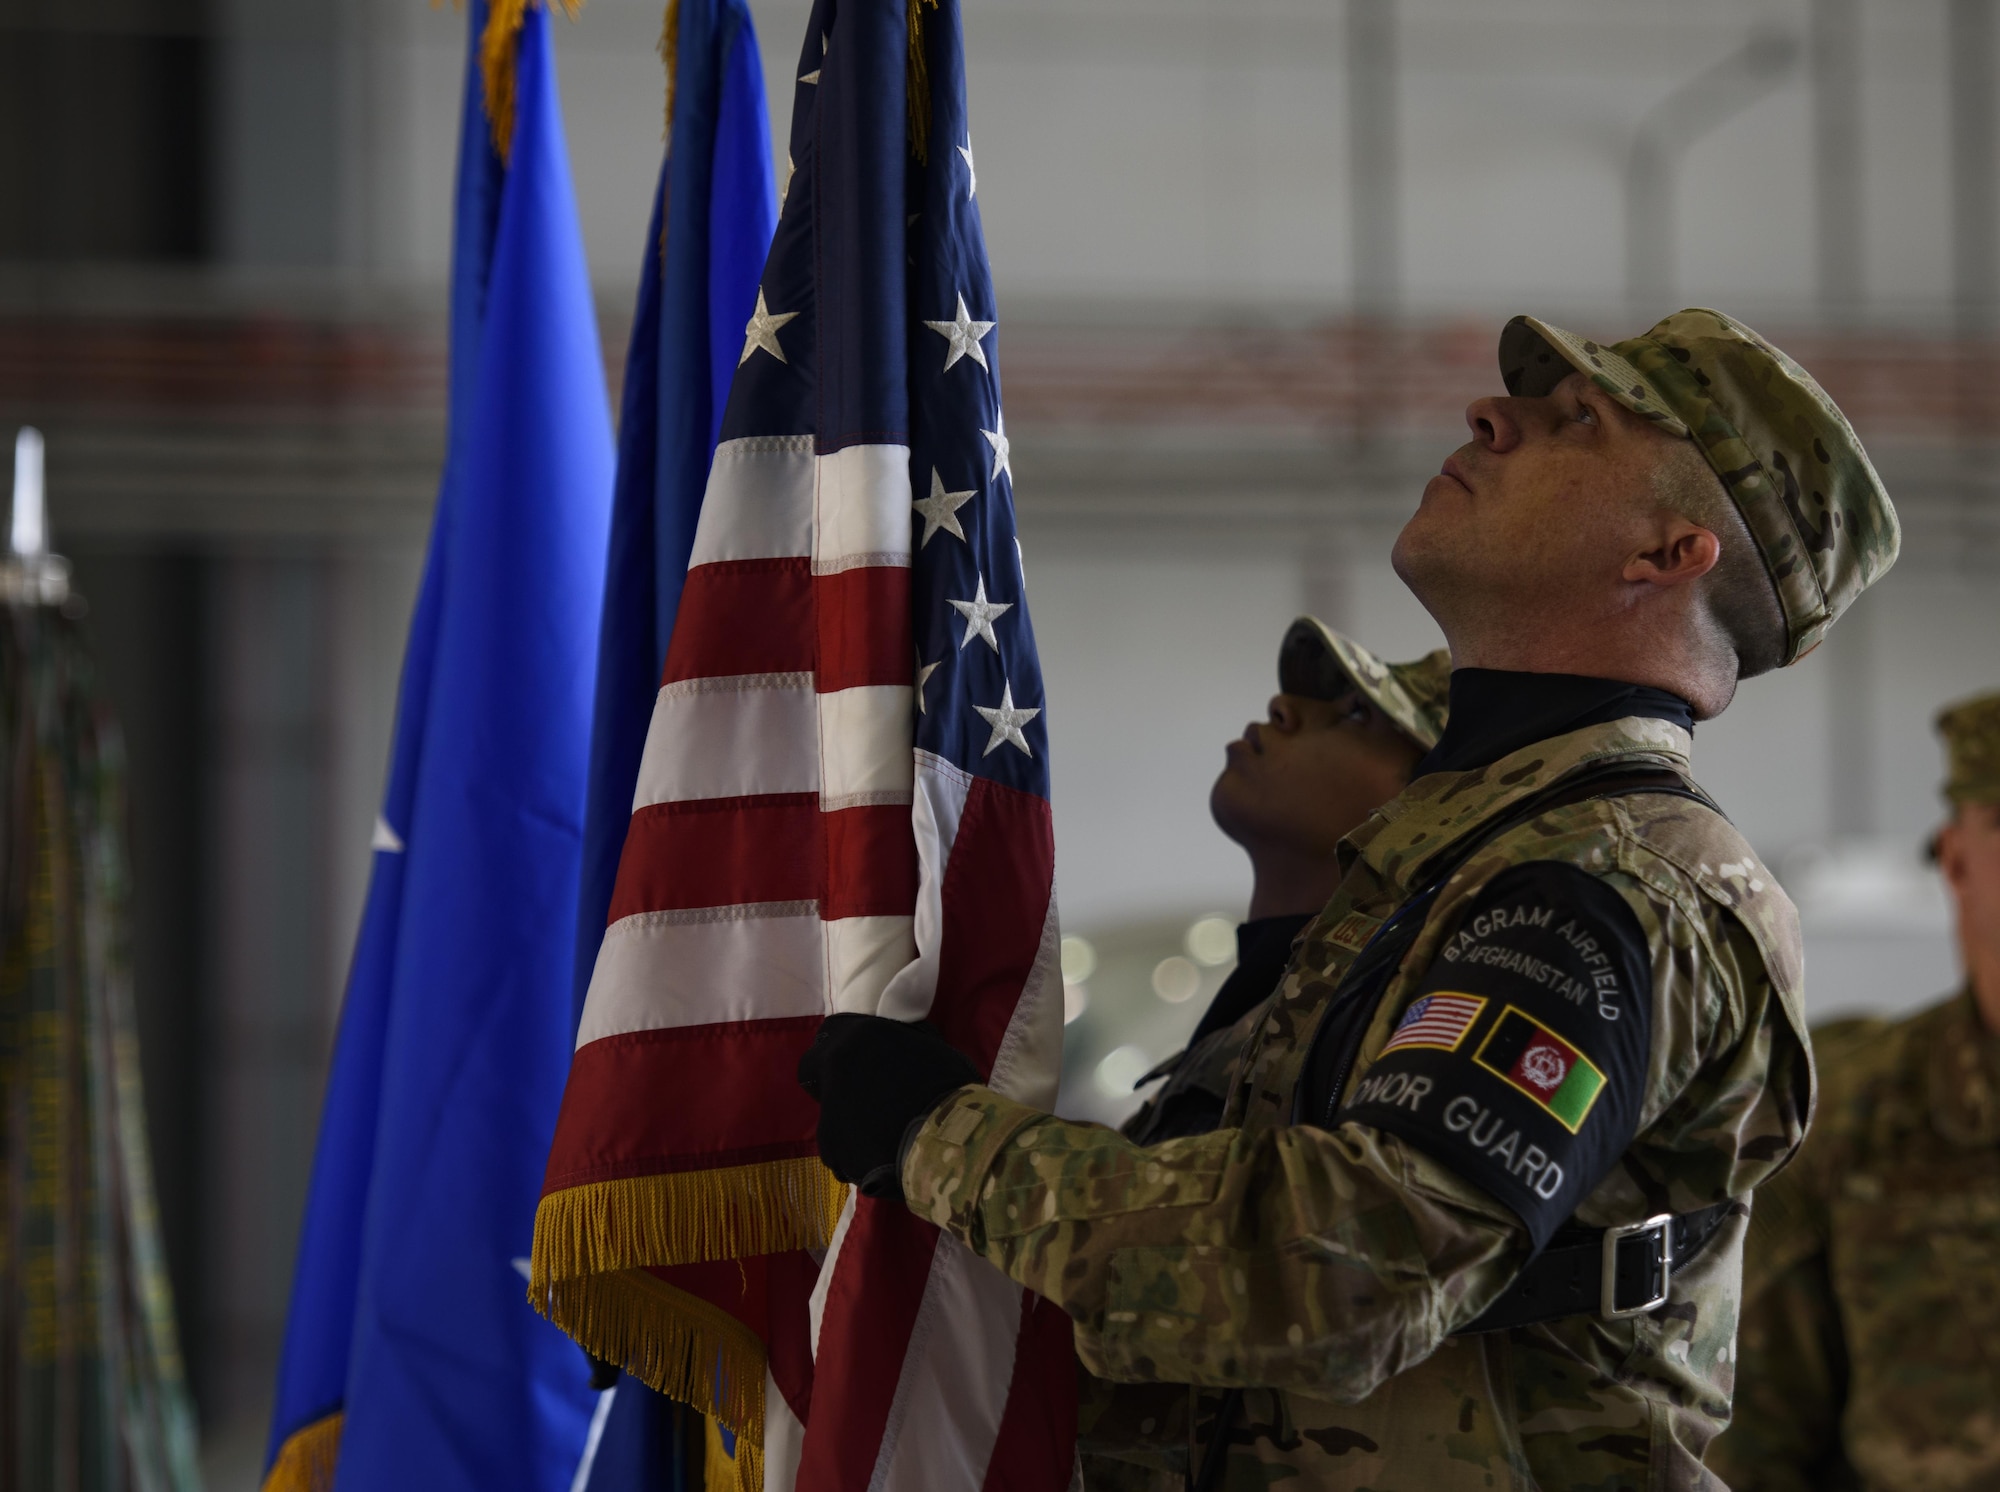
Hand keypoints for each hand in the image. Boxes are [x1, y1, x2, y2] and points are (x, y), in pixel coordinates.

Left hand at [797, 1014, 981, 1199]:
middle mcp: (835, 1067)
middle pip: (812, 1068)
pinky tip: (882, 1160)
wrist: (948, 1140)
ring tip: (882, 1137)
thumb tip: (897, 1044)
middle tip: (857, 1094)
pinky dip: (857, 1156)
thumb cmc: (949, 1088)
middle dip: (828, 1079)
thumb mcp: (930, 1048)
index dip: (844, 1048)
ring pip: (829, 1115)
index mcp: (859, 1037)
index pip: (832, 1033)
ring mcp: (829, 1111)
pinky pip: (840, 1152)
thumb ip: (901, 1044)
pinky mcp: (832, 1149)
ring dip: (848, 1123)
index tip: (857, 1060)